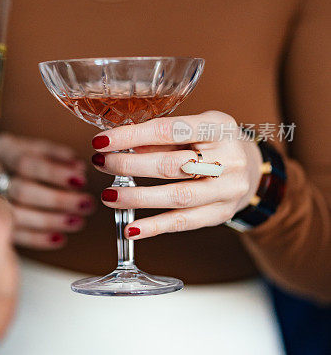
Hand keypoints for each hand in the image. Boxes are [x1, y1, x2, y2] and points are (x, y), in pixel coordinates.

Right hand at [0, 133, 95, 249]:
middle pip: (22, 190)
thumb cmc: (19, 161)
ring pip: (17, 214)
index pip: (26, 161)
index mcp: (2, 149)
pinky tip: (59, 238)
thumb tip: (79, 167)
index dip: (55, 172)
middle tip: (87, 203)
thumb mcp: (33, 148)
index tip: (81, 178)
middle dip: (58, 199)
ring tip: (78, 221)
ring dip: (51, 219)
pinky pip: (14, 234)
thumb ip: (53, 156)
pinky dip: (38, 238)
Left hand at [91, 111, 262, 238]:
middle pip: (172, 165)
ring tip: (109, 195)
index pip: (170, 130)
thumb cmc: (213, 143)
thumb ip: (161, 137)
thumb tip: (119, 145)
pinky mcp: (221, 213)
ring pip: (177, 196)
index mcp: (219, 126)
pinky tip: (131, 228)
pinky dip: (154, 227)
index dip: (132, 136)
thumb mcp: (194, 129)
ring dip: (137, 198)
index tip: (102, 141)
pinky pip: (184, 222)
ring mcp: (228, 189)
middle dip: (129, 166)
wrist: (252, 169)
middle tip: (101, 164)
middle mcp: (229, 157)